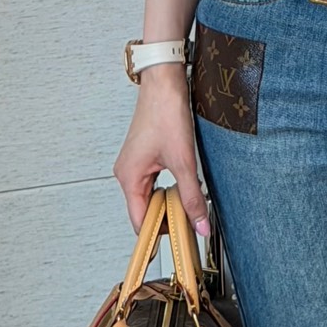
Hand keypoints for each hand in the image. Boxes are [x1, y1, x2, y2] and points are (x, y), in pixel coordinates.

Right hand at [113, 67, 210, 239]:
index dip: (159, 235)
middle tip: (192, 223)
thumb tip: (200, 224)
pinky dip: (167, 188)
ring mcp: (134, 164)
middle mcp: (126, 173)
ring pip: (150, 196)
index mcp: (128, 178)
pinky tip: (183, 186)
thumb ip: (192, 196)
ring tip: (190, 204)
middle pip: (145, 210)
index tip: (179, 245)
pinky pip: (153, 182)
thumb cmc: (166, 113)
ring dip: (169, 202)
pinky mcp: (143, 155)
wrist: (164, 80)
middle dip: (167, 218)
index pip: (140, 222)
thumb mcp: (184, 160)